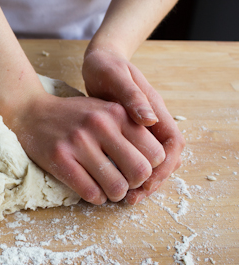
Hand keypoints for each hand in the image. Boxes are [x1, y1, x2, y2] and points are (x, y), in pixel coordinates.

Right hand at [9, 93, 165, 204]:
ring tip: (109, 189)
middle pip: (140, 172)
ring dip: (116, 194)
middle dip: (136, 184)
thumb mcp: (104, 109)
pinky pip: (90, 192)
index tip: (139, 170)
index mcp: (117, 112)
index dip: (152, 168)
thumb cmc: (73, 116)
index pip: (155, 152)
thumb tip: (160, 161)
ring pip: (116, 187)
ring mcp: (78, 142)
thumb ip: (130, 127)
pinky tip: (93, 191)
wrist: (31, 113)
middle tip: (126, 182)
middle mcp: (100, 125)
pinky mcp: (60, 159)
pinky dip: (96, 198)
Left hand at [82, 47, 184, 203]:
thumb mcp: (117, 77)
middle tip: (133, 197)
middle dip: (153, 180)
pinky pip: (133, 158)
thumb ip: (133, 97)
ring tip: (125, 196)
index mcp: (155, 110)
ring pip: (150, 161)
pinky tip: (113, 181)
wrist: (98, 62)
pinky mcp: (124, 134)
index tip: (147, 181)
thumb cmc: (107, 66)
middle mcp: (151, 122)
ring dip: (141, 180)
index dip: (165, 166)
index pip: (172, 144)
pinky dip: (127, 172)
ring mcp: (138, 129)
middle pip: (164, 158)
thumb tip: (150, 120)